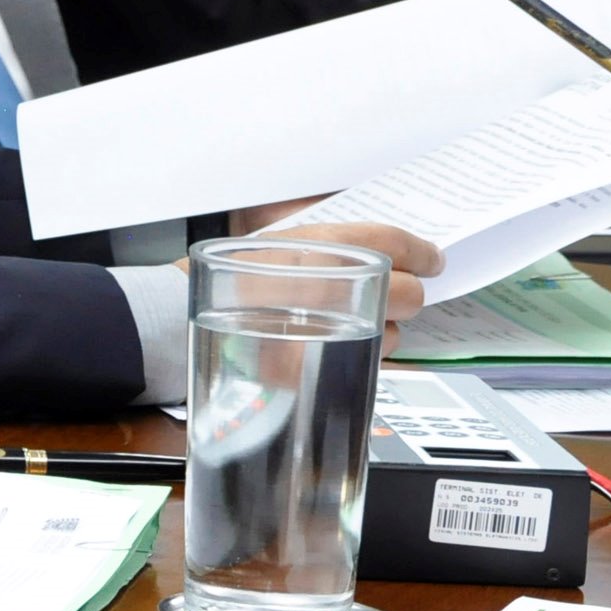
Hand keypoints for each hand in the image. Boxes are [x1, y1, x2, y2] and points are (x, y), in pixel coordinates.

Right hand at [192, 205, 444, 339]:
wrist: (178, 316)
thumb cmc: (230, 278)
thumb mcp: (281, 243)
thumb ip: (333, 247)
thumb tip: (391, 255)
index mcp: (320, 245)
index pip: (394, 243)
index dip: (421, 252)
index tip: (432, 260)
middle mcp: (329, 285)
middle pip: (409, 293)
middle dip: (407, 295)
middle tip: (395, 295)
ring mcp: (324, 331)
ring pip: (393, 333)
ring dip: (384, 328)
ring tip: (349, 323)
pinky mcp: (315, 368)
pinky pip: (364, 364)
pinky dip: (361, 354)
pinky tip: (339, 344)